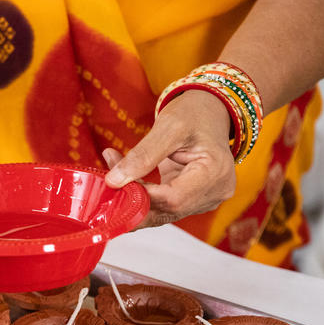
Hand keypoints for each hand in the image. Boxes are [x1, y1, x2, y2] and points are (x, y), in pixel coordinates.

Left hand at [103, 90, 236, 229]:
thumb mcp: (168, 126)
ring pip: (163, 212)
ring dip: (135, 201)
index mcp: (215, 172)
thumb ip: (142, 155)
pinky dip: (143, 199)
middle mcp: (215, 192)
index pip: (173, 199)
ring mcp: (206, 200)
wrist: (209, 112)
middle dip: (135, 201)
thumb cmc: (195, 113)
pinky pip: (164, 207)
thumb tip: (114, 181)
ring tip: (115, 178)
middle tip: (108, 185)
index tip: (115, 183)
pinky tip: (128, 183)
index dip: (142, 196)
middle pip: (168, 210)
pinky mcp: (194, 201)